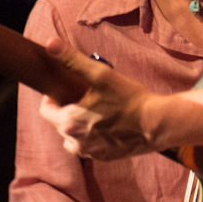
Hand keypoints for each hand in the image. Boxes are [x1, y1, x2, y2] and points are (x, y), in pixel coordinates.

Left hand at [37, 43, 159, 161]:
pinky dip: (93, 137)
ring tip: (95, 112)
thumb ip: (72, 60)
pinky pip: (90, 147)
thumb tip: (50, 44)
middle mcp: (75, 142)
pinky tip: (107, 125)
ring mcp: (90, 152)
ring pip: (73, 138)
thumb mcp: (100, 75)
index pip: (45, 111)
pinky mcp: (104, 157)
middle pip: (59, 124)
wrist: (157, 124)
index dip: (52, 98)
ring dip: (78, 126)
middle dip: (67, 110)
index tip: (65, 89)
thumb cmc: (129, 99)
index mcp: (69, 122)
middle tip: (85, 97)